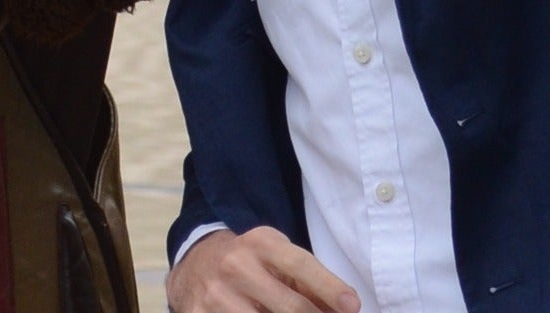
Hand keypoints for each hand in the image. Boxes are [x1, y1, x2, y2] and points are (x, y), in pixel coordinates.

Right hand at [167, 228, 360, 312]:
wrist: (197, 263)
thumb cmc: (251, 264)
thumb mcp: (277, 258)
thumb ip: (309, 281)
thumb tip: (346, 309)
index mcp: (259, 243)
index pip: (299, 264)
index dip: (329, 287)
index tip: (352, 306)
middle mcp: (236, 266)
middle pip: (290, 307)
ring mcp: (216, 295)